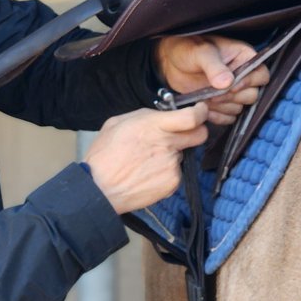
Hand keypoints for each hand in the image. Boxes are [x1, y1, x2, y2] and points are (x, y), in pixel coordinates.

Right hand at [84, 104, 209, 212]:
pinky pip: (176, 172)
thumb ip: (146, 116)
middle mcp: (167, 145)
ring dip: (172, 154)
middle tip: (182, 135)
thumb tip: (163, 117)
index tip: (200, 111)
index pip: (191, 117)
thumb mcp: (118, 122)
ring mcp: (172, 165)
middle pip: (199, 135)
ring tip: (147, 161)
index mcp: (154, 126)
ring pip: (183, 154)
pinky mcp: (173, 183)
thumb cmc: (104, 155)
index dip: (200, 113)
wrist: (99, 189)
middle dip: (196, 132)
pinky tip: (148, 174)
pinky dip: (166, 172)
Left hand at [155, 35, 269, 125]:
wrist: (170, 61)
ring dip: (223, 107)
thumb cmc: (187, 49)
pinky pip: (229, 118)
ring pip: (240, 108)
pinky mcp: (223, 104)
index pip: (261, 75)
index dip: (248, 83)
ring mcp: (233, 91)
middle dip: (232, 97)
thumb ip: (214, 66)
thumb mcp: (200, 53)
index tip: (230, 86)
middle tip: (213, 94)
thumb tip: (227, 83)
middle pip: (252, 95)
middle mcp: (243, 75)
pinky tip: (204, 107)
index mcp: (244, 57)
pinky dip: (217, 116)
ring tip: (206, 98)